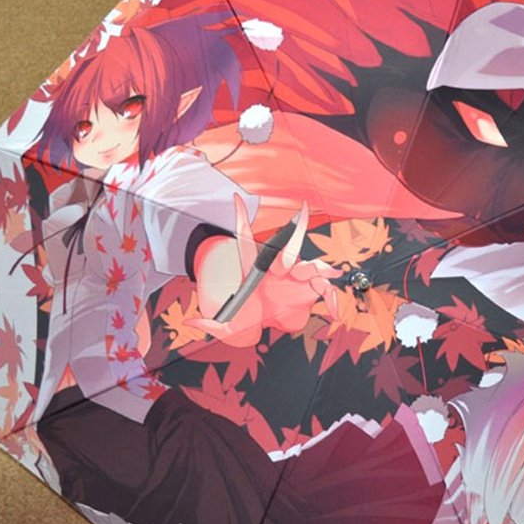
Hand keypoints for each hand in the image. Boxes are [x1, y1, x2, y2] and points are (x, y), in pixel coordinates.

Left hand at [187, 195, 339, 347]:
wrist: (260, 320)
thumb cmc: (242, 315)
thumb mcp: (225, 324)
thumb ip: (210, 325)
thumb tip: (188, 323)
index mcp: (253, 269)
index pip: (245, 240)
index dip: (241, 218)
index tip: (236, 198)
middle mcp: (277, 268)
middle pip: (286, 250)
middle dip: (291, 247)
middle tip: (289, 255)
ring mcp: (295, 277)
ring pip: (311, 266)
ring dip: (318, 269)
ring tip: (329, 273)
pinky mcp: (308, 290)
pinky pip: (326, 290)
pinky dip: (333, 300)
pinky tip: (335, 312)